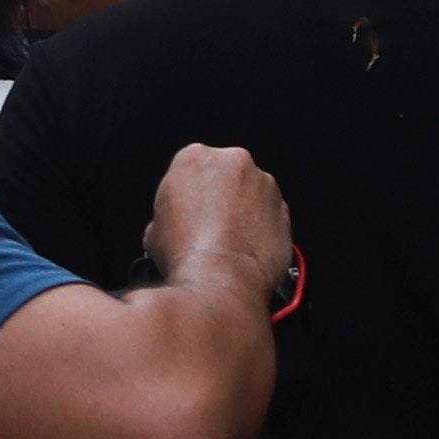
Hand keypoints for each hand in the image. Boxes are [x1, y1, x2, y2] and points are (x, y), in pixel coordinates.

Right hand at [151, 140, 294, 311]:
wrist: (220, 281)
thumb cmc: (187, 253)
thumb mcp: (154, 230)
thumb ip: (169, 214)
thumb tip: (174, 226)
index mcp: (196, 157)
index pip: (191, 168)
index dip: (188, 194)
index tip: (188, 210)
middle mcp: (234, 162)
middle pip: (225, 175)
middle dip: (220, 197)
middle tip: (208, 226)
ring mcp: (264, 185)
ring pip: (252, 193)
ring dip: (244, 211)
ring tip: (229, 242)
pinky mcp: (285, 210)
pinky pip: (271, 216)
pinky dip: (262, 230)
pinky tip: (246, 250)